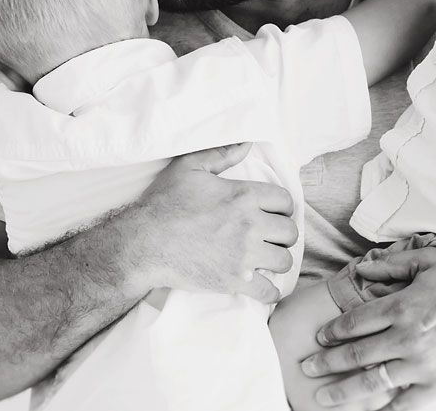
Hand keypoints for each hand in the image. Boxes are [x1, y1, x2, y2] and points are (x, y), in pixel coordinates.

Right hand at [128, 142, 297, 303]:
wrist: (145, 242)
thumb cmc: (165, 203)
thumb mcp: (190, 167)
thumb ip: (221, 154)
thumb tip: (247, 143)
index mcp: (244, 196)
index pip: (285, 201)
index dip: (281, 207)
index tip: (272, 213)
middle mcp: (250, 225)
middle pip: (290, 232)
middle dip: (282, 234)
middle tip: (269, 237)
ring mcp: (244, 255)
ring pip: (284, 261)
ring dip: (277, 260)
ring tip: (265, 259)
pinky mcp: (235, 281)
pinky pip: (269, 292)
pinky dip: (270, 291)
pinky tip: (262, 285)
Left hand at [300, 247, 435, 408]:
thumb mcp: (429, 262)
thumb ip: (392, 265)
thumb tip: (360, 267)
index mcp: (400, 308)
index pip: (354, 322)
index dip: (332, 331)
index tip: (318, 338)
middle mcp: (406, 339)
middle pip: (356, 354)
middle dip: (326, 362)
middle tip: (305, 366)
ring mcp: (421, 366)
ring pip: (372, 381)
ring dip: (343, 390)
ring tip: (322, 396)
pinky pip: (405, 404)